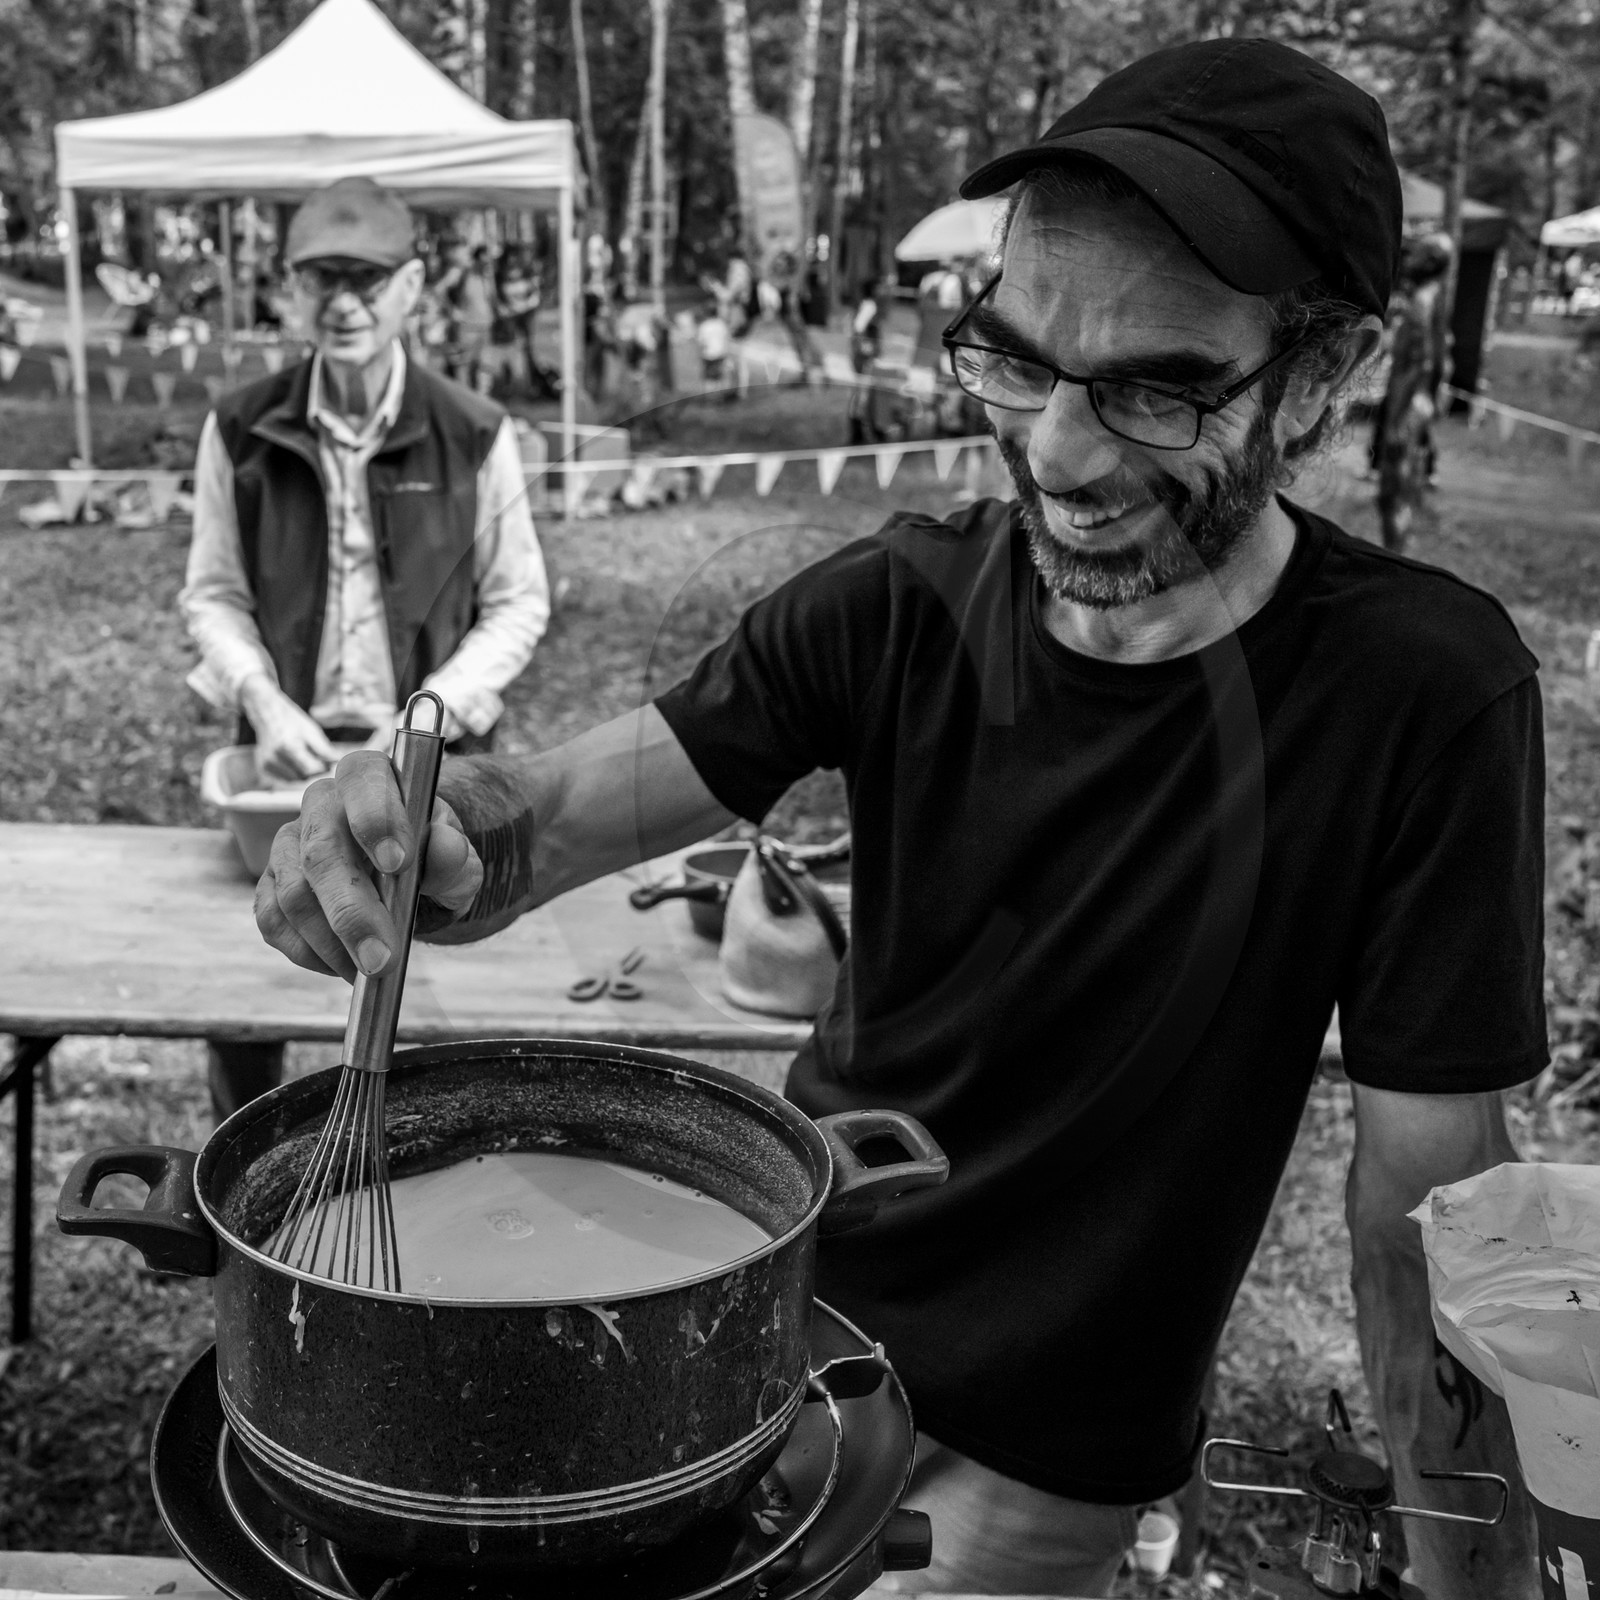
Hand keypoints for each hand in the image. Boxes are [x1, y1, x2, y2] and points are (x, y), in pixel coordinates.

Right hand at [240, 677, 337, 784]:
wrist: (268, 715)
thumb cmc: (292, 721)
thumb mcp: (311, 731)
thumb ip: (324, 750)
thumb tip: (338, 762)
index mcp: (287, 747)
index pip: (311, 770)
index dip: (322, 768)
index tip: (329, 762)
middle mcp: (273, 758)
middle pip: (303, 776)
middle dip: (314, 770)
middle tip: (318, 758)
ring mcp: (266, 764)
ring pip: (294, 780)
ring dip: (304, 773)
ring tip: (306, 757)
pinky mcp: (263, 768)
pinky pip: (284, 778)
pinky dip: (293, 773)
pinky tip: (295, 761)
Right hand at [254, 750, 484, 979]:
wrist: (407, 878)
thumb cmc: (431, 859)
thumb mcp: (456, 859)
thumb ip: (453, 854)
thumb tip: (446, 846)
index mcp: (369, 777)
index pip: (363, 781)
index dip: (376, 820)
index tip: (398, 864)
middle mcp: (321, 803)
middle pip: (321, 849)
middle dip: (352, 910)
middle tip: (382, 958)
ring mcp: (289, 844)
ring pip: (294, 891)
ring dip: (331, 941)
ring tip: (371, 970)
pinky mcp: (272, 884)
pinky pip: (273, 920)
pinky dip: (307, 951)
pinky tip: (341, 966)